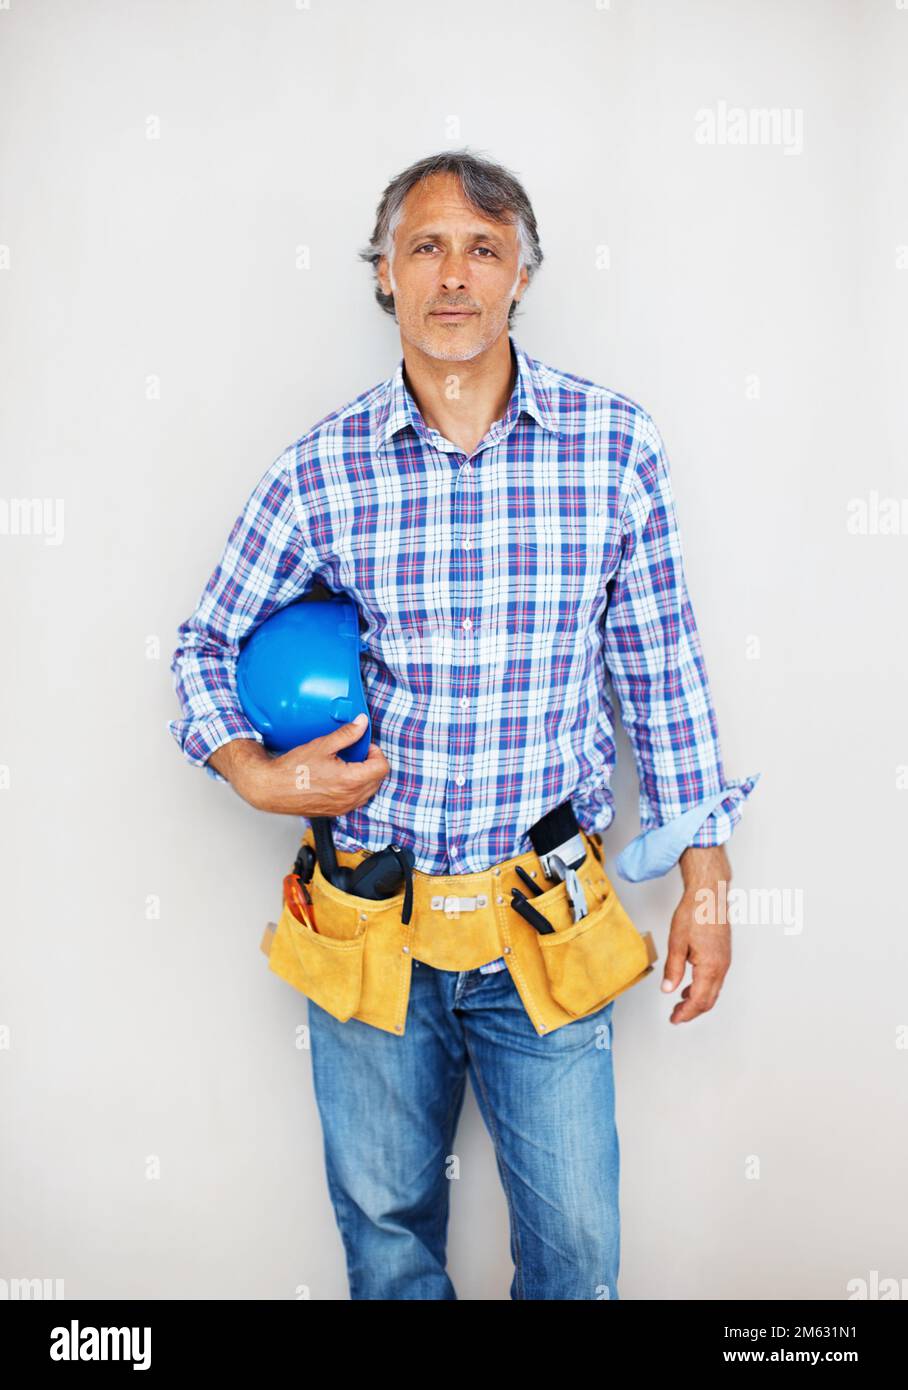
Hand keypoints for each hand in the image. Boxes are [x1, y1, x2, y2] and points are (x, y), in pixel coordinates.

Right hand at [227, 715, 390, 815]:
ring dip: (364, 776)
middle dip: (371, 763)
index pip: (381, 767)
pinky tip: (339, 777)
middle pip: (377, 779)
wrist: (272, 789)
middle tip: (356, 753)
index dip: (376, 752)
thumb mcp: (322, 745)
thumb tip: (361, 723)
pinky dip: (354, 788)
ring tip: (346, 764)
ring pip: (368, 791)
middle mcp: (349, 798)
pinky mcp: (336, 812)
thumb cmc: (292, 769)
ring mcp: (343, 807)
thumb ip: (347, 734)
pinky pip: (356, 800)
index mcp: (350, 780)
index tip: (365, 746)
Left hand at [661, 845, 731, 1024]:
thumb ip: (673, 969)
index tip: (674, 1019)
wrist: (710, 894)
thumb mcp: (676, 942)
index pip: (699, 1000)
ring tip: (680, 1004)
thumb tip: (668, 989)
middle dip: (692, 1011)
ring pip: (714, 991)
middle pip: (709, 1000)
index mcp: (710, 966)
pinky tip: (690, 986)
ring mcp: (725, 961)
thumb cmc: (695, 913)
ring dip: (698, 1001)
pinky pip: (716, 979)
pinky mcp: (724, 955)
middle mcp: (721, 967)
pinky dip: (703, 988)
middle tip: (675, 1016)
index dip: (686, 1013)